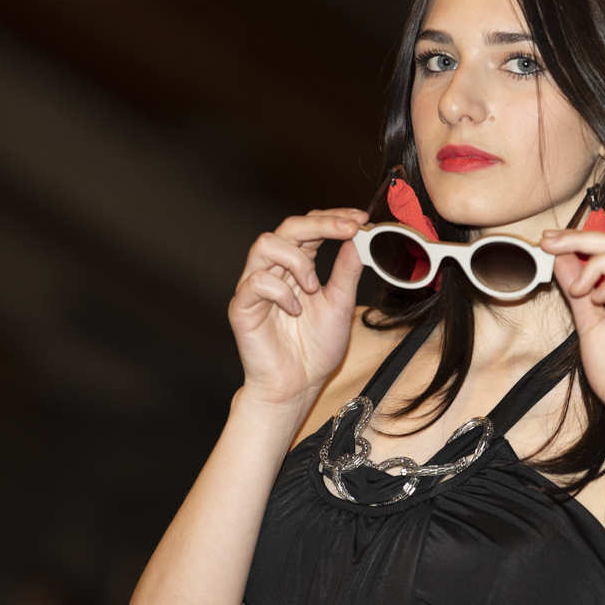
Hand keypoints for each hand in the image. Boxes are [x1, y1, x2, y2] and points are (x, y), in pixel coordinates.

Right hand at [228, 208, 369, 408]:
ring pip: (265, 244)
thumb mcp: (341, 304)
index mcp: (298, 266)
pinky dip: (280, 292)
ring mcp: (256, 285)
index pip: (311, 227)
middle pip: (288, 227)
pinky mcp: (242, 306)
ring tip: (313, 286)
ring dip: (296, 260)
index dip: (334, 217)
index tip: (362, 219)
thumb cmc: (316, 348)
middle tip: (349, 229)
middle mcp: (275, 270)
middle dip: (321, 224)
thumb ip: (347, 271)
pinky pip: (255, 281)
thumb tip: (359, 237)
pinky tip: (294, 310)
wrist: (298, 386)